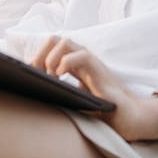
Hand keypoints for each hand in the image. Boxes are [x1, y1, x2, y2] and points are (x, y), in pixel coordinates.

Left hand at [31, 36, 157, 141]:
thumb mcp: (74, 101)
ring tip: (49, 75)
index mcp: (73, 65)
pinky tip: (60, 76)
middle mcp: (80, 59)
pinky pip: (81, 54)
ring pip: (65, 41)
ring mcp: (90, 62)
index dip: (37, 56)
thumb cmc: (102, 111)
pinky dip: (66, 62)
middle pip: (54, 39)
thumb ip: (59, 94)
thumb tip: (35, 95)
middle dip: (41, 52)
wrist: (127, 118)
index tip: (29, 74)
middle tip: (37, 73)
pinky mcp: (98, 68)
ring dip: (51, 56)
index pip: (50, 48)